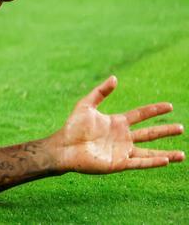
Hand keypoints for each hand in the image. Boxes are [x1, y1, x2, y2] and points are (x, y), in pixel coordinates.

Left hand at [51, 76, 183, 173]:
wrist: (64, 146)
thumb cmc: (73, 127)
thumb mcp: (86, 105)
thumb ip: (100, 92)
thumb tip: (115, 78)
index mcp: (117, 123)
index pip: (141, 115)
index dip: (154, 110)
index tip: (170, 105)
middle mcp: (123, 137)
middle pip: (150, 133)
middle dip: (165, 131)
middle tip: (181, 128)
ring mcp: (122, 151)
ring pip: (149, 152)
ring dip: (166, 153)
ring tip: (183, 155)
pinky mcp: (119, 163)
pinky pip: (140, 162)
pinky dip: (153, 162)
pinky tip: (166, 160)